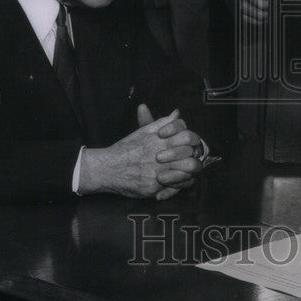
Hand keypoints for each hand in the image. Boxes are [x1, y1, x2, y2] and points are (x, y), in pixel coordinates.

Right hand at [78, 108, 204, 198]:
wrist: (107, 168)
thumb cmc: (126, 148)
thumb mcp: (143, 131)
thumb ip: (162, 122)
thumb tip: (176, 112)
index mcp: (161, 139)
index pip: (188, 136)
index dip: (192, 141)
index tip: (189, 145)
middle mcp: (162, 155)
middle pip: (191, 156)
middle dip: (194, 158)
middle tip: (190, 159)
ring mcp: (159, 172)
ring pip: (187, 173)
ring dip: (189, 173)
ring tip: (185, 172)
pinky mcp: (154, 187)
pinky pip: (176, 187)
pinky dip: (179, 185)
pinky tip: (176, 182)